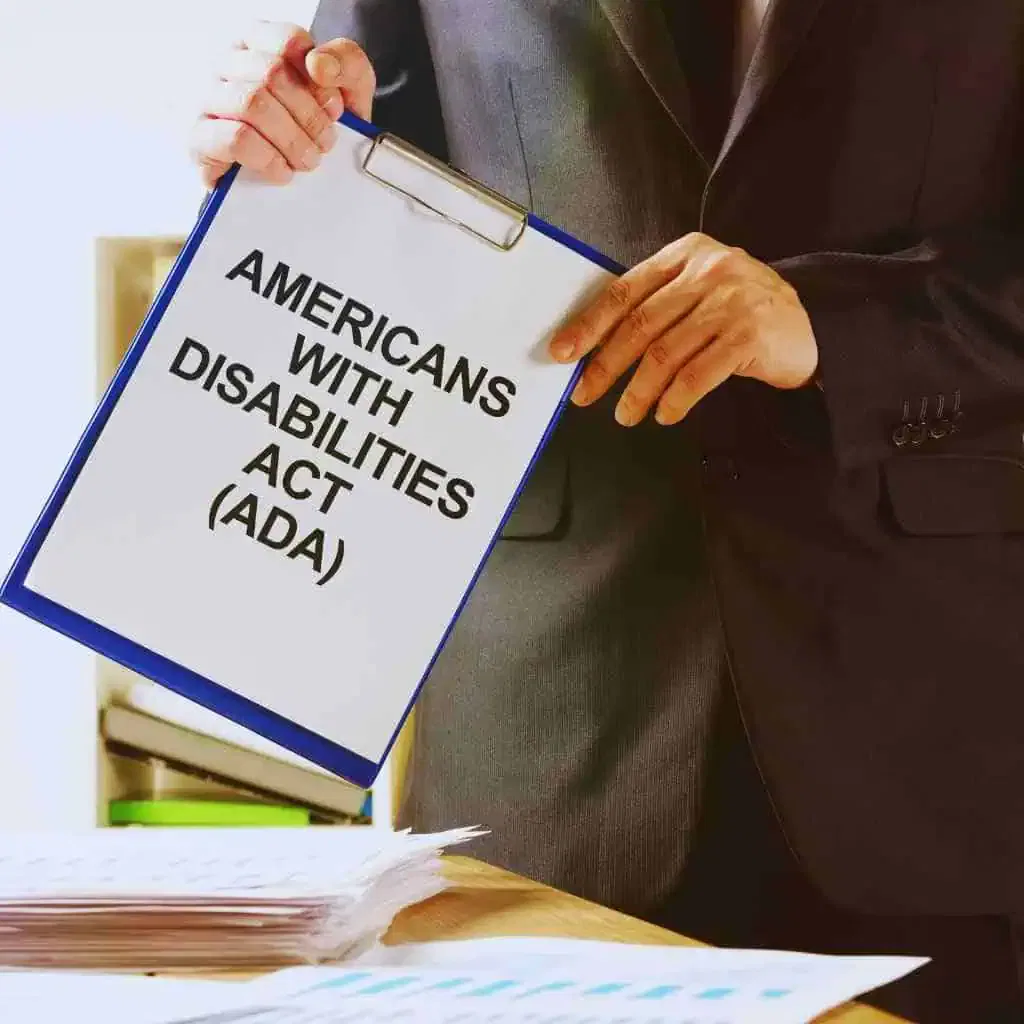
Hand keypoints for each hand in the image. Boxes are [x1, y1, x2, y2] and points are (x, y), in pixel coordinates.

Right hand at [190, 21, 375, 187]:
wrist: (302, 182)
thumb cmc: (316, 128)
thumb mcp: (348, 92)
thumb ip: (346, 63)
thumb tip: (319, 64)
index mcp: (260, 43)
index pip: (288, 41)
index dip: (319, 81)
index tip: (335, 109)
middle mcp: (229, 65)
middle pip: (272, 73)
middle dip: (310, 116)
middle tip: (325, 144)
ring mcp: (209, 100)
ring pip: (252, 103)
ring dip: (292, 139)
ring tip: (308, 160)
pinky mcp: (200, 140)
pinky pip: (235, 139)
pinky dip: (269, 159)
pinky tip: (283, 171)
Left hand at [549, 233, 817, 425]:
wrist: (811, 325)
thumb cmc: (741, 312)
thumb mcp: (700, 291)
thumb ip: (657, 304)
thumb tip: (596, 344)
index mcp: (686, 254)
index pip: (624, 291)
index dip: (589, 325)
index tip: (563, 352)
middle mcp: (709, 270)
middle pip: (640, 325)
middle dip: (606, 365)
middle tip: (585, 394)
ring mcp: (732, 301)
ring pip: (665, 354)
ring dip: (639, 391)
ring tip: (626, 414)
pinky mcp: (750, 335)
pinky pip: (698, 375)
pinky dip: (675, 400)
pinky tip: (665, 414)